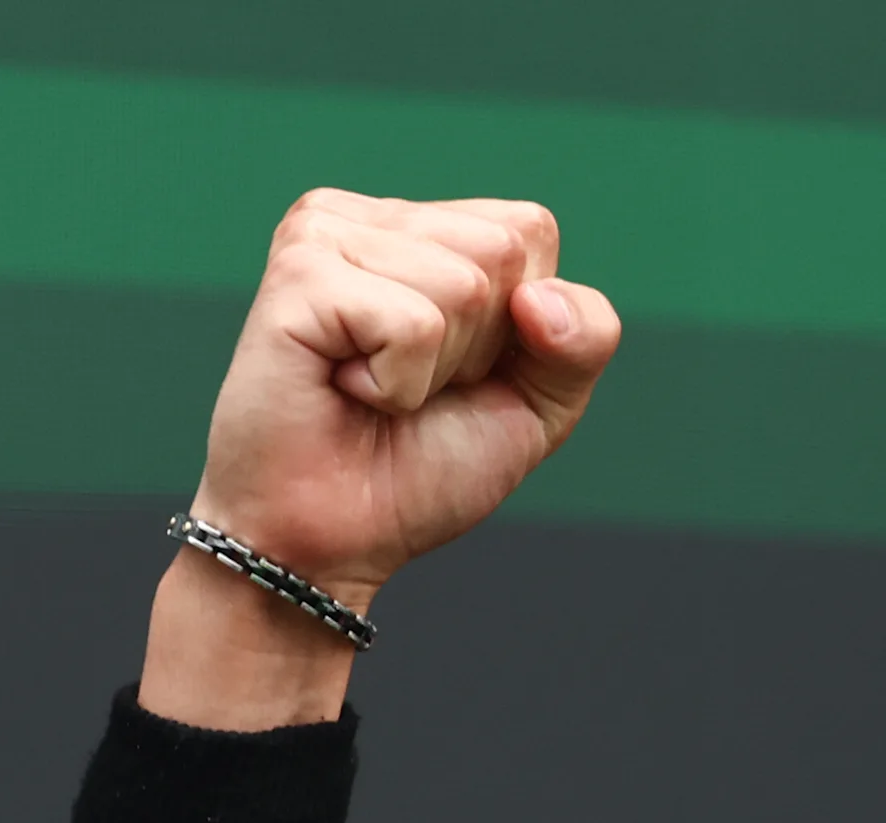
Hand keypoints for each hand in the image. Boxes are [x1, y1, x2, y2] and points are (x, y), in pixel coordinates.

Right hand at [198, 189, 620, 598]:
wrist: (332, 541)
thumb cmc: (418, 470)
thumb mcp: (538, 403)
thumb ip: (585, 337)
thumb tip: (539, 297)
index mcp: (426, 228)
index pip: (531, 229)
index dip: (521, 326)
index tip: (454, 373)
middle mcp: (373, 217)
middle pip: (502, 249)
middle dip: (478, 347)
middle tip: (407, 387)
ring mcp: (327, 234)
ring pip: (464, 285)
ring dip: (434, 370)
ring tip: (373, 391)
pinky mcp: (300, 274)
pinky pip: (413, 324)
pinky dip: (396, 385)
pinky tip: (346, 390)